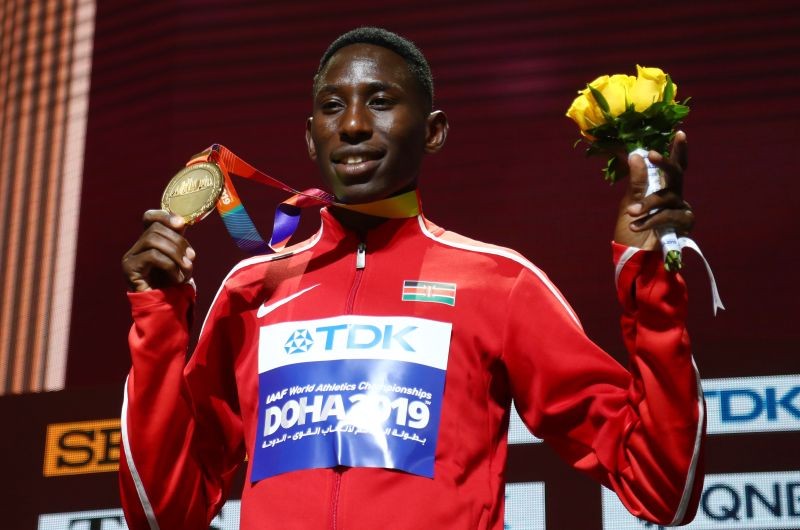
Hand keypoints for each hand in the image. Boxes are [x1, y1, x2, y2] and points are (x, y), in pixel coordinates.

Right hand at [121, 210, 194, 291]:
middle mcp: (136, 248)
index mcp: (148, 243)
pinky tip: (176, 277)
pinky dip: (169, 265)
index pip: (149, 218)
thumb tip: (182, 222)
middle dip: (178, 242)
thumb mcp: (180, 258)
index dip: (164, 216)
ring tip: (186, 268)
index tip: (182, 224)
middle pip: (155, 229)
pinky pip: (152, 256)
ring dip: (175, 253)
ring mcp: (130, 258)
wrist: (165, 308)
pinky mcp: (129, 269)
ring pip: (153, 240)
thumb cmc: (173, 284)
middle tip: (190, 258)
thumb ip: (179, 241)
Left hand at [613, 131, 693, 249]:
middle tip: (650, 153)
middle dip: (664, 162)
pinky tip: (636, 225)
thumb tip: (635, 155)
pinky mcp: (684, 225)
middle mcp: (675, 195)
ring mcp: (681, 209)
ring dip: (647, 204)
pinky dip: (651, 220)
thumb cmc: (632, 230)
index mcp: (662, 188)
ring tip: (630, 212)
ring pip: (667, 197)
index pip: (672, 166)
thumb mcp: (629, 203)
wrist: (633, 258)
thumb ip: (634, 181)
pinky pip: (668, 216)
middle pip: (676, 174)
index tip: (679, 132)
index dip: (677, 150)